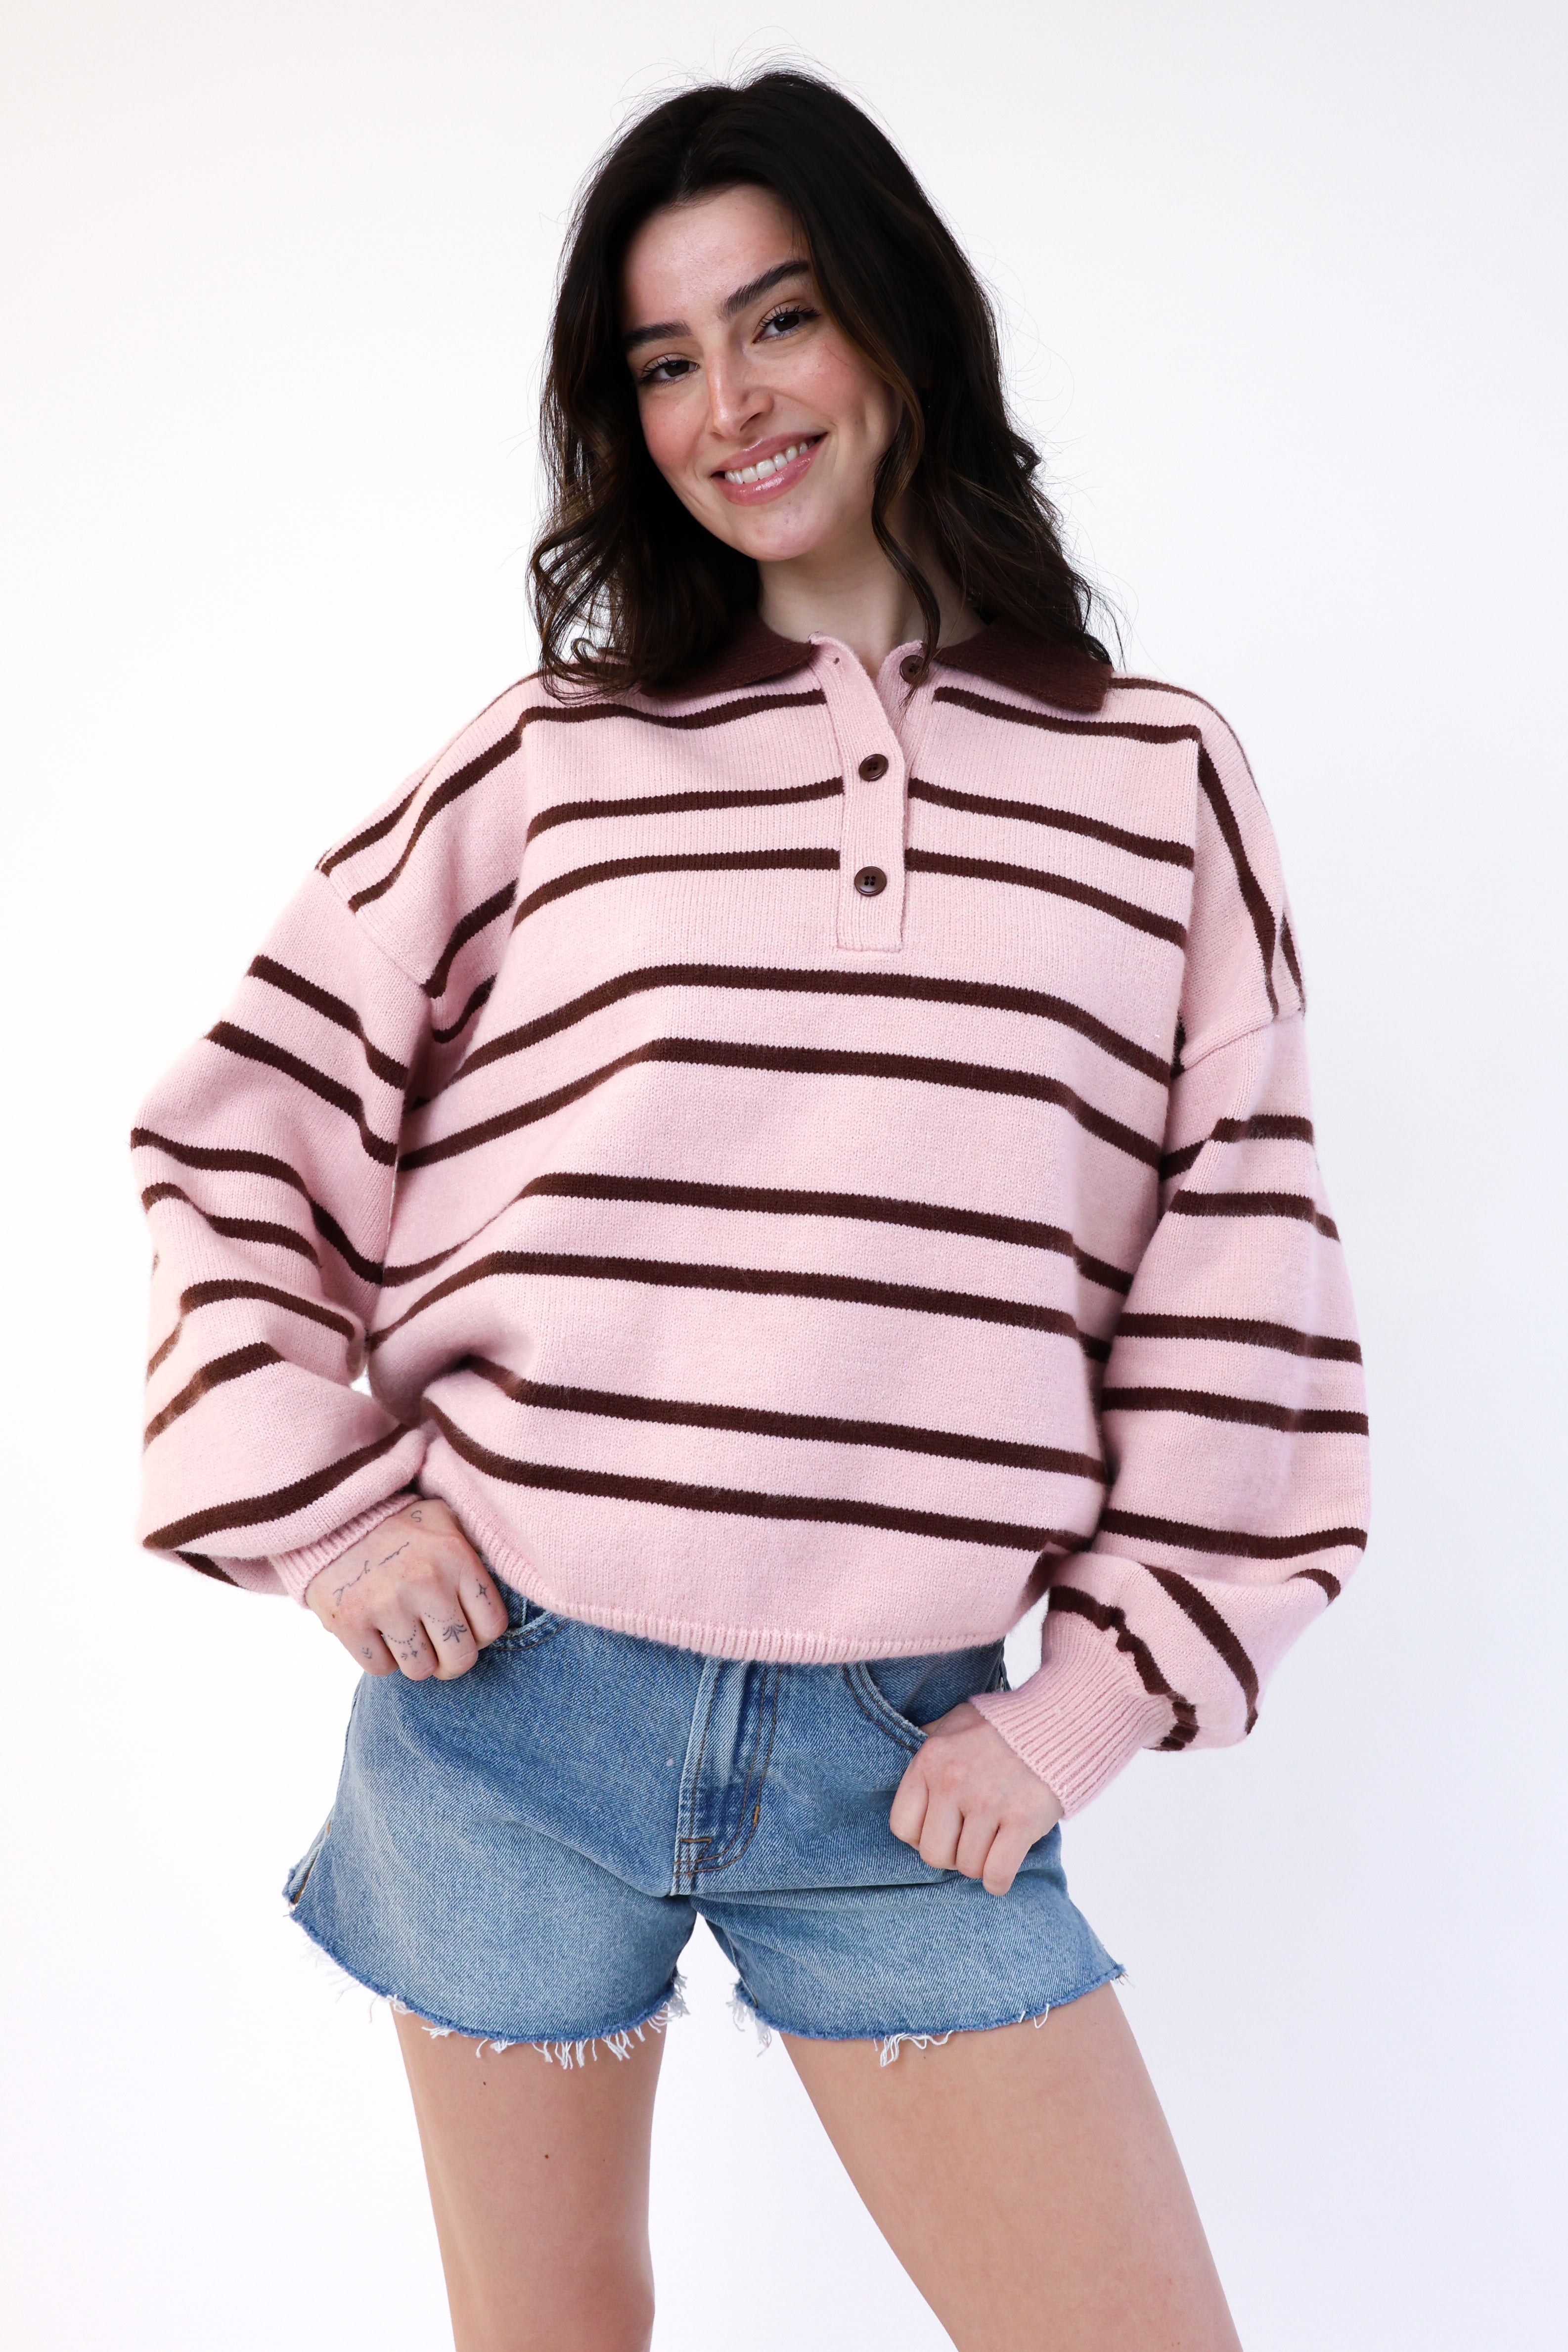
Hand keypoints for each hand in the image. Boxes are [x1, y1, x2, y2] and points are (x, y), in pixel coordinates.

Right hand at [304, 1497, 508, 1680]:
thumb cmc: (399, 1525)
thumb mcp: (446, 1521)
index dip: (479, 1636)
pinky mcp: (350, 1621)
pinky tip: (377, 1633)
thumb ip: (476, 1552)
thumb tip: (504, 1581)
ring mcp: (387, 1604)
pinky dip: (381, 1658)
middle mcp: (427, 1582)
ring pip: (420, 1670)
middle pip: (459, 1658)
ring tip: (405, 1636)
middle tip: (436, 1646)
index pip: (492, 1627)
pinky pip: (381, 1669)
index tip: (464, 1628)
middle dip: (449, 1659)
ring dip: (415, 1660)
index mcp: (457, 1558)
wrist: (333, 1516)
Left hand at [889, 1702, 1063, 1894]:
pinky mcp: (1022, 1819)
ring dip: (979, 1864)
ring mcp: (987, 1802)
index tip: (941, 1830)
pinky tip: (1003, 1868)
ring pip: (968, 1867)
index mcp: (930, 1761)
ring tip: (991, 1844)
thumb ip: (926, 1741)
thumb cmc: (1001, 1725)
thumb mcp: (953, 1722)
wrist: (1059, 1721)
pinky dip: (999, 1881)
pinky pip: (997, 1873)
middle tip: (969, 1841)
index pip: (902, 1826)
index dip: (920, 1836)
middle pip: (933, 1854)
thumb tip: (901, 1752)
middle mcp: (952, 1782)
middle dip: (951, 1855)